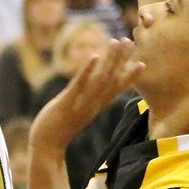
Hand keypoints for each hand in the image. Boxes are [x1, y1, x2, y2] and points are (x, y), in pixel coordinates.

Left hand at [30, 38, 141, 154]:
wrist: (47, 148)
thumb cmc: (59, 131)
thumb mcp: (77, 116)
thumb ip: (86, 105)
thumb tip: (89, 96)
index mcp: (96, 107)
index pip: (116, 89)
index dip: (129, 76)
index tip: (142, 62)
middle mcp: (93, 104)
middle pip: (112, 79)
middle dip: (121, 60)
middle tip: (129, 40)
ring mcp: (81, 103)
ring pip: (100, 79)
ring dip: (109, 60)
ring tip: (116, 41)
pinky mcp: (66, 102)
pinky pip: (79, 85)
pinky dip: (88, 70)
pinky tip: (94, 56)